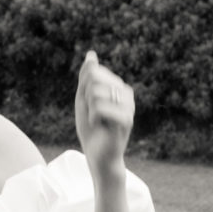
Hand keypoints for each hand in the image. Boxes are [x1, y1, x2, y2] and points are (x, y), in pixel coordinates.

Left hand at [75, 49, 133, 176]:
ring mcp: (128, 105)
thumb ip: (87, 77)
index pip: (92, 72)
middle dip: (85, 98)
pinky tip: (100, 126)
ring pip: (95, 93)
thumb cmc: (91, 129)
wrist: (97, 156)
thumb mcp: (84, 99)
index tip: (90, 105)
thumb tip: (91, 55)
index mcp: (119, 86)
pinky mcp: (126, 120)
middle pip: (93, 80)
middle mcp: (127, 93)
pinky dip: (92, 117)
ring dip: (89, 109)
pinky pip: (99, 107)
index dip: (83, 90)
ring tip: (97, 121)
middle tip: (93, 115)